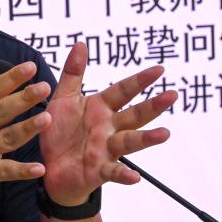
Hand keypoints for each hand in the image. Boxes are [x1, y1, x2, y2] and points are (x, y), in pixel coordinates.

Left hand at [39, 43, 176, 205]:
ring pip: (130, 141)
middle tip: (173, 95)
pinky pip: (113, 171)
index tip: (159, 69)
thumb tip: (81, 44)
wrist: (49, 166)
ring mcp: (106, 149)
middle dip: (153, 106)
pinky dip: (124, 174)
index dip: (140, 80)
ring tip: (164, 134)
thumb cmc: (59, 131)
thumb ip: (73, 74)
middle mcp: (109, 127)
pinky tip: (135, 177)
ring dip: (147, 138)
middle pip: (135, 115)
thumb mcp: (63, 99)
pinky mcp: (99, 170)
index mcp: (101, 108)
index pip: (124, 91)